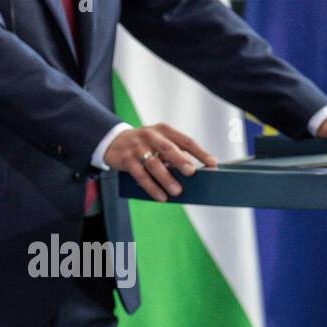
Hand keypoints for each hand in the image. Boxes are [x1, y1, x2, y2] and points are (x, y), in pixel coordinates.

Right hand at [103, 123, 217, 201]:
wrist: (113, 141)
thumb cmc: (144, 145)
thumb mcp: (159, 143)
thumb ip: (173, 155)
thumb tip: (191, 175)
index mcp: (164, 131)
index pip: (185, 140)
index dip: (200, 152)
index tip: (213, 163)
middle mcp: (150, 136)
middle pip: (168, 148)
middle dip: (180, 160)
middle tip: (191, 172)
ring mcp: (137, 147)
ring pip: (153, 163)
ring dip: (166, 178)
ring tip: (177, 191)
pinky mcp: (126, 159)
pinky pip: (140, 175)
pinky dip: (151, 187)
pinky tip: (160, 196)